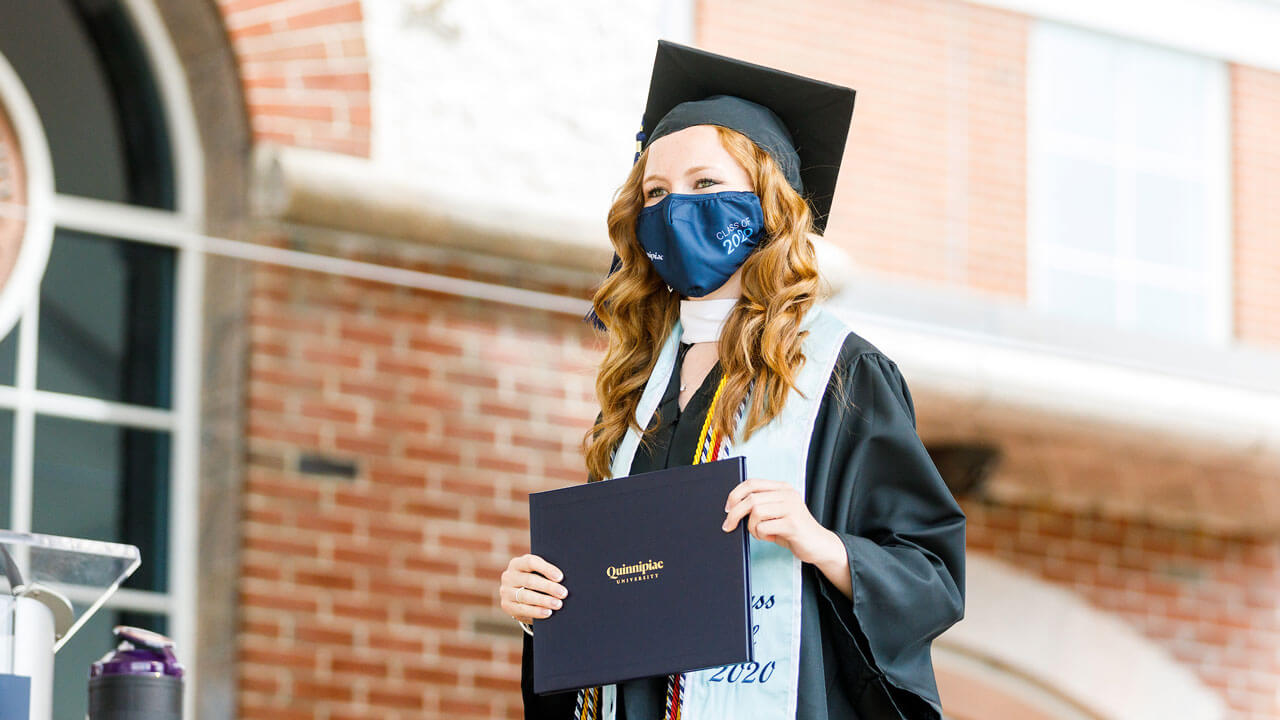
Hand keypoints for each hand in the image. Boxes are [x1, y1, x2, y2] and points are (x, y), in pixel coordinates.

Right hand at [499, 553, 567, 623]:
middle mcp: (509, 576)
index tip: (560, 577)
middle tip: (563, 593)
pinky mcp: (506, 606)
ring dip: (544, 600)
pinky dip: (536, 611)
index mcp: (517, 563)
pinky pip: (522, 609)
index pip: (530, 562)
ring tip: (558, 604)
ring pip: (526, 596)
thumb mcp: (538, 573)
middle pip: (529, 580)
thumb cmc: (536, 580)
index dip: (546, 569)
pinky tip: (548, 612)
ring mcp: (505, 591)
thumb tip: (562, 578)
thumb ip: (546, 573)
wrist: (520, 597)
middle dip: (548, 587)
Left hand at [722, 479, 844, 570]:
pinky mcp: (793, 524)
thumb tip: (732, 508)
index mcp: (782, 488)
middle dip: (734, 514)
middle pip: (751, 498)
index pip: (752, 483)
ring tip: (759, 533)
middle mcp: (787, 494)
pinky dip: (760, 534)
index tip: (727, 508)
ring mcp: (791, 508)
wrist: (819, 545)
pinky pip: (764, 527)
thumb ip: (760, 505)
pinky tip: (770, 537)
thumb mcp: (776, 513)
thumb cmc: (793, 530)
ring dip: (751, 527)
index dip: (735, 495)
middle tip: (728, 526)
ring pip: (756, 511)